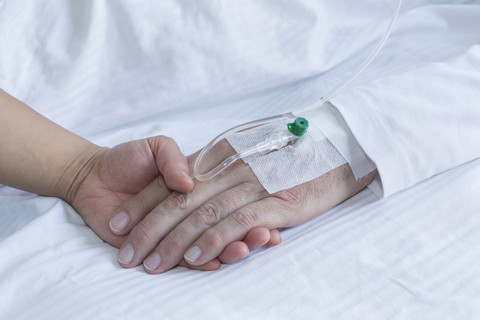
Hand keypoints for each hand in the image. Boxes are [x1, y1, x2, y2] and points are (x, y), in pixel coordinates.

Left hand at [70, 136, 275, 269]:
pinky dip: (204, 259)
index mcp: (194, 182)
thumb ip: (171, 158)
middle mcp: (192, 204)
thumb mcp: (154, 147)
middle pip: (213, 220)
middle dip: (233, 231)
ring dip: (228, 246)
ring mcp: (180, 225)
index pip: (214, 195)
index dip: (235, 202)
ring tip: (245, 249)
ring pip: (208, 237)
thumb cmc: (125, 159)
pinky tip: (222, 261)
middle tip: (256, 241)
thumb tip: (188, 183)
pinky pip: (187, 254)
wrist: (90, 176)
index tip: (259, 214)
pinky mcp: (164, 244)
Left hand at [112, 140, 374, 273]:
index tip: (119, 225)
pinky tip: (195, 257)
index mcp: (219, 156)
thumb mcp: (246, 152)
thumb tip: (190, 185)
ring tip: (151, 263)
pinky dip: (213, 239)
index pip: (171, 183)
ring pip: (202, 214)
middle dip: (148, 230)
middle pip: (179, 202)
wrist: (334, 144)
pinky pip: (236, 221)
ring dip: (174, 241)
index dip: (143, 205)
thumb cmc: (290, 152)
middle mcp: (229, 169)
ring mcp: (251, 184)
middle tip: (127, 255)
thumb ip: (218, 166)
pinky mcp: (274, 200)